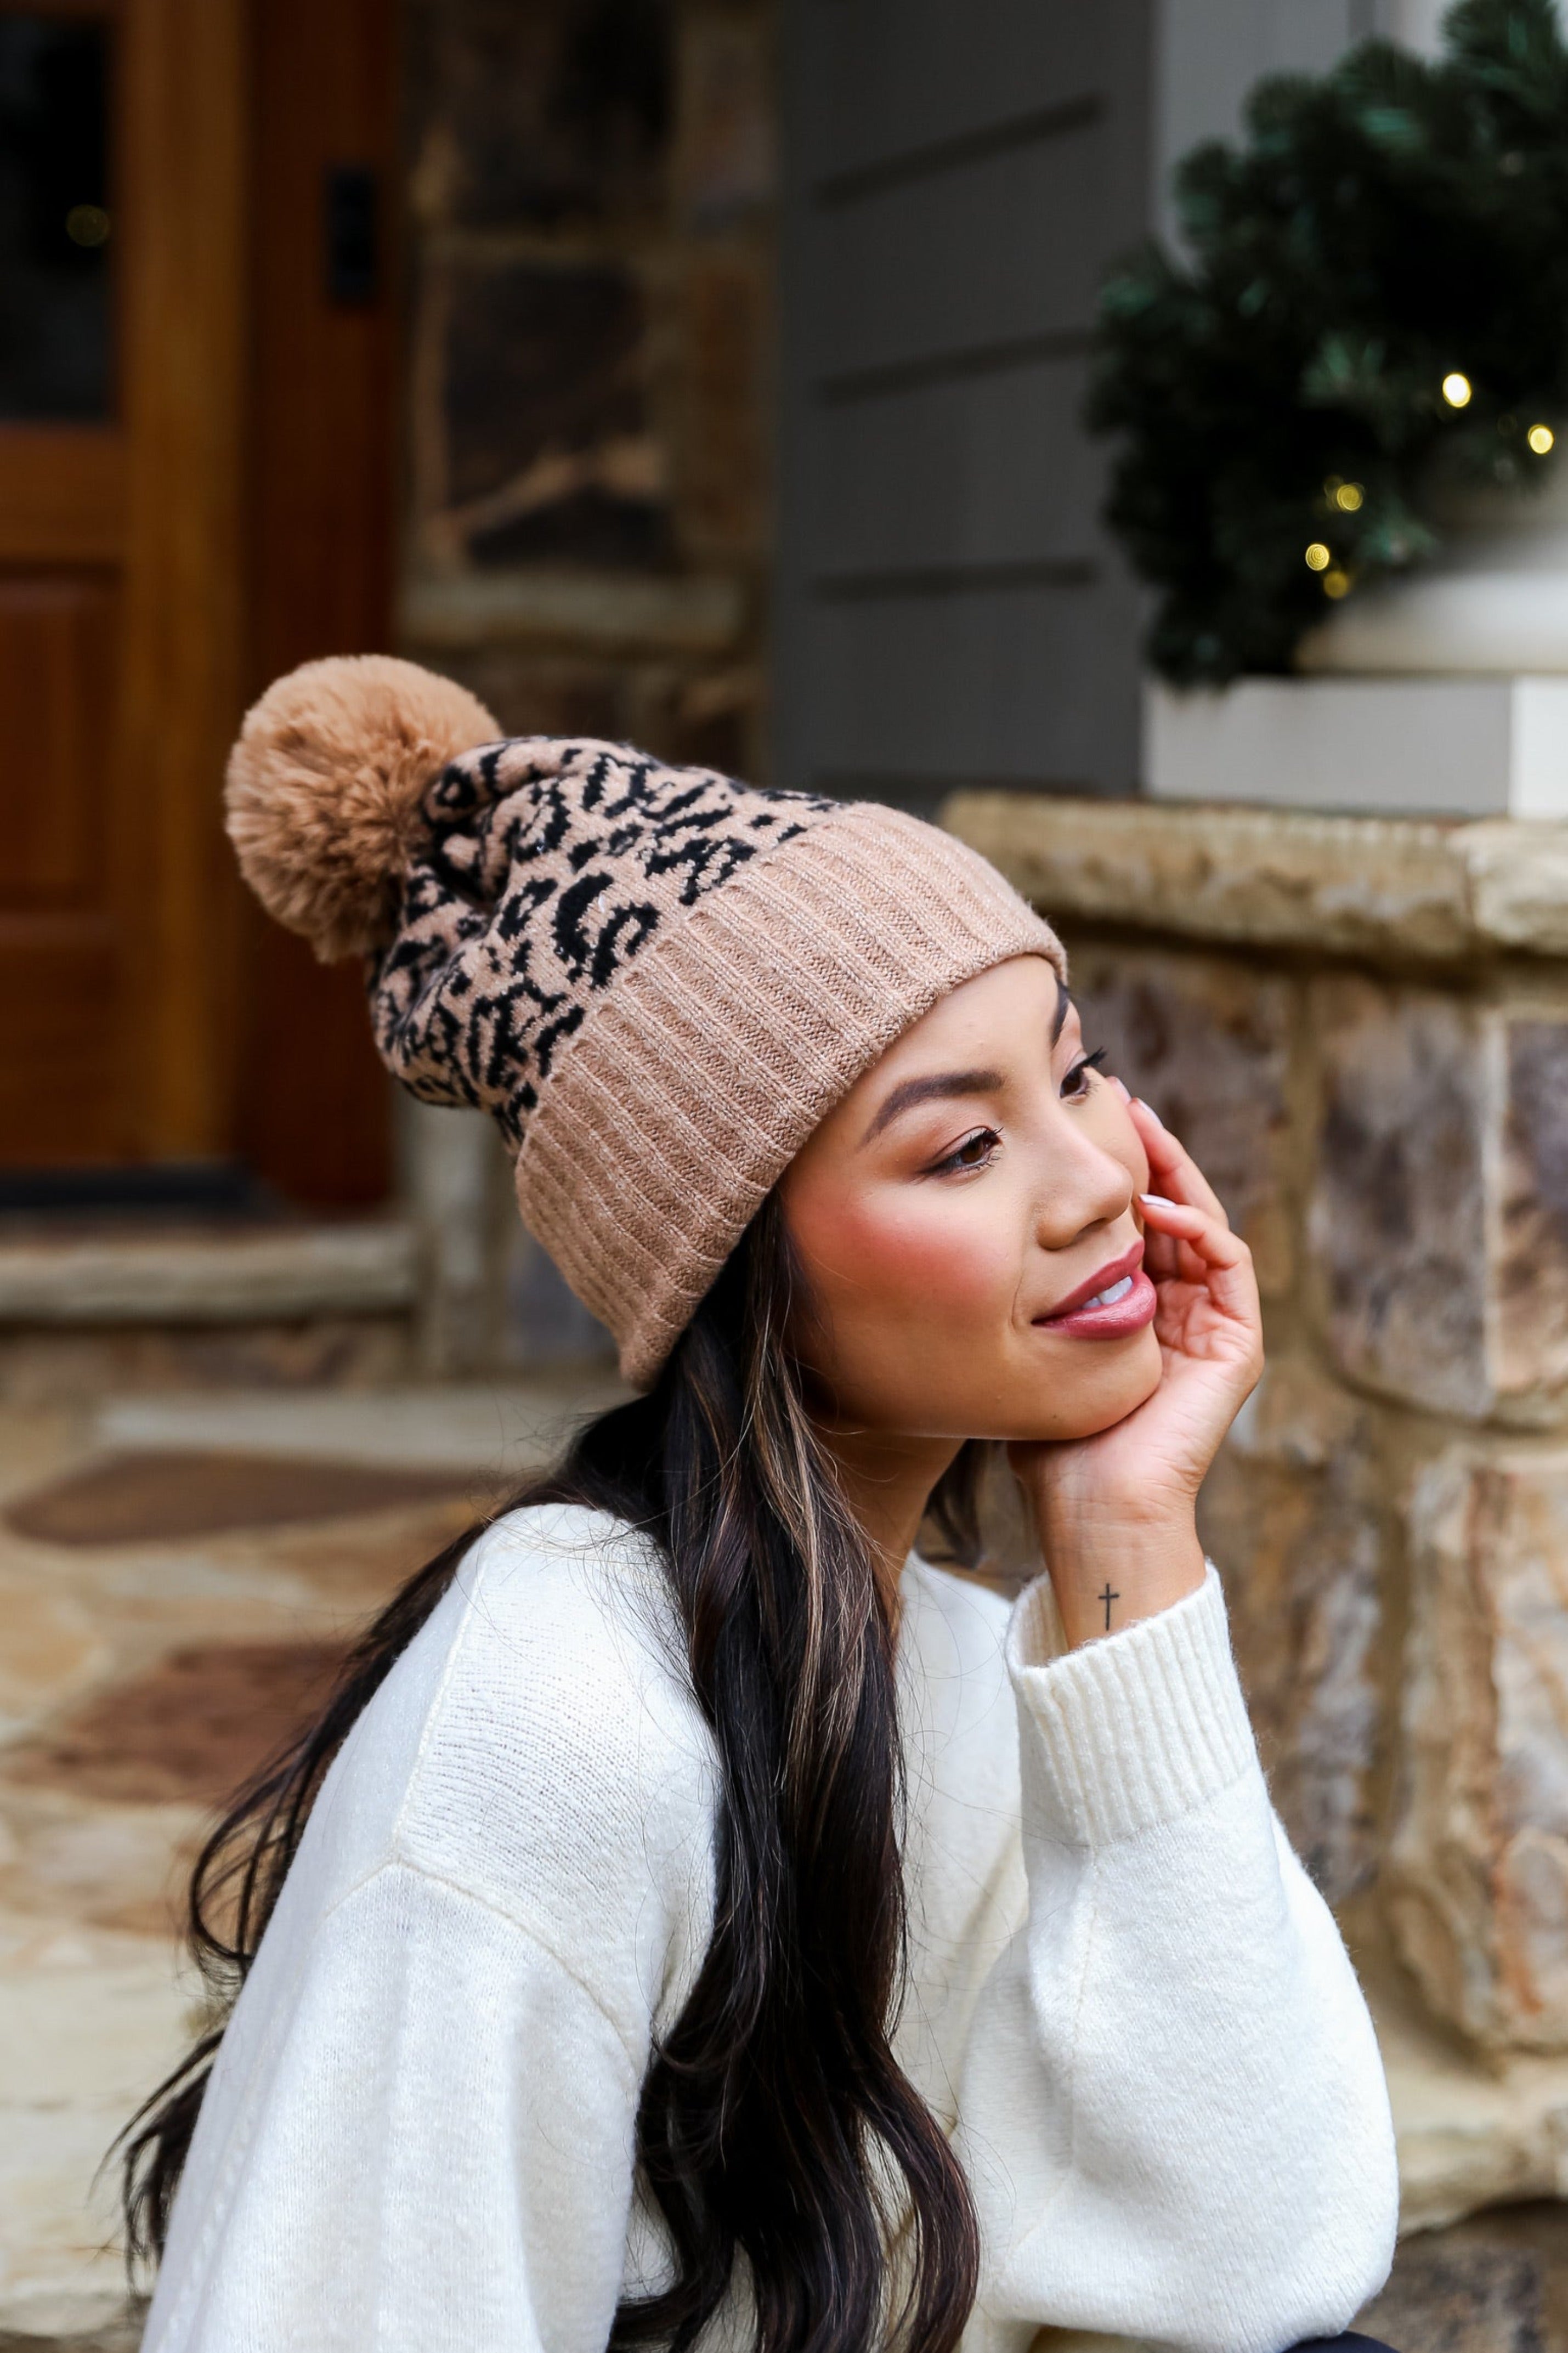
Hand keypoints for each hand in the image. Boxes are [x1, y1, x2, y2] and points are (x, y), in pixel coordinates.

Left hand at [1010, 1095, 1262, 1645]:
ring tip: (1142, 1129)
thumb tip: (974, 1241)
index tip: (1085, 1120)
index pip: (1135, 1224)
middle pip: (1174, 1212)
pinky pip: (1229, 1266)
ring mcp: (1214, 1330)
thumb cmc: (1050, 1443)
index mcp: (1138, 1313)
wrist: (1091, 1509)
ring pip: (1205, 1226)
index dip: (1117, 1172)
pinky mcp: (1236, 1348)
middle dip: (1151, 1153)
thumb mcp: (1031, 1347)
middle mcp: (1181, 1315)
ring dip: (1178, 1174)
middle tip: (1121, 1099)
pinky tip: (1160, 1205)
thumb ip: (1028, 1298)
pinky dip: (1199, 1228)